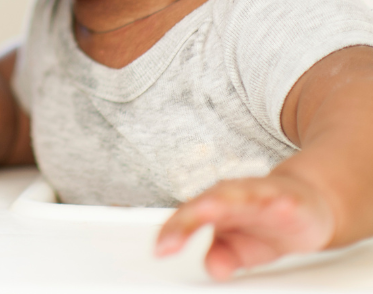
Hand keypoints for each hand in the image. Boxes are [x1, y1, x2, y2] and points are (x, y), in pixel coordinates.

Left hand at [155, 172, 334, 279]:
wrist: (302, 203)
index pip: (188, 218)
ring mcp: (258, 195)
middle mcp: (232, 196)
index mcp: (216, 206)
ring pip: (238, 196)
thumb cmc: (265, 222)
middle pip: (205, 205)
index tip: (160, 249)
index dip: (173, 232)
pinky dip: (274, 201)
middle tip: (169, 241)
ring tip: (204, 211)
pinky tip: (272, 206)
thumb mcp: (241, 247)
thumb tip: (213, 268)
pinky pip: (278, 200)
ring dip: (222, 202)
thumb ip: (223, 255)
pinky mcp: (287, 200)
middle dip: (187, 221)